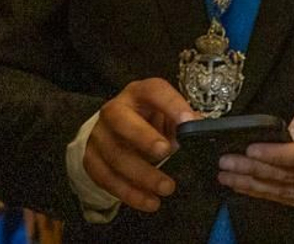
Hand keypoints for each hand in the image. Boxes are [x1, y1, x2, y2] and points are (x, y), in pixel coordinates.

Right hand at [84, 78, 201, 212]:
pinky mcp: (91, 159)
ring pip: (114, 154)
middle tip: (165, 152)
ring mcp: (99, 135)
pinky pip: (106, 177)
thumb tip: (202, 131)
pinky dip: (129, 193)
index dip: (170, 104)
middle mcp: (114, 110)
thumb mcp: (167, 117)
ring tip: (166, 188)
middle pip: (120, 119)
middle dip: (142, 136)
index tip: (188, 121)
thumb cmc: (149, 124)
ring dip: (142, 174)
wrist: (114, 133)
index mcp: (138, 94)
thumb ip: (183, 124)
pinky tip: (150, 202)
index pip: (153, 91)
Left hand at [217, 92, 293, 213]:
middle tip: (227, 162)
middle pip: (293, 176)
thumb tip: (292, 133)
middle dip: (255, 169)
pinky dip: (267, 195)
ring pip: (289, 192)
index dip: (276, 154)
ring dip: (255, 185)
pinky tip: (247, 187)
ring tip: (228, 175)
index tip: (250, 149)